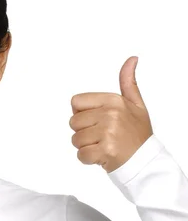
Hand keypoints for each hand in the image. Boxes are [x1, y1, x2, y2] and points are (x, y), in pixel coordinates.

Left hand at [69, 56, 153, 172]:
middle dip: (84, 131)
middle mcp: (110, 114)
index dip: (83, 114)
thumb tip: (132, 59)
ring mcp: (108, 132)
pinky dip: (89, 159)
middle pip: (73, 122)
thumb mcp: (136, 104)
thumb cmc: (137, 133)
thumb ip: (128, 82)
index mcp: (114, 100)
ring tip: (104, 145)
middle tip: (103, 136)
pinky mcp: (106, 150)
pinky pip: (81, 155)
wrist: (147, 161)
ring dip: (86, 146)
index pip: (75, 102)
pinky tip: (103, 156)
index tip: (97, 120)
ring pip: (75, 139)